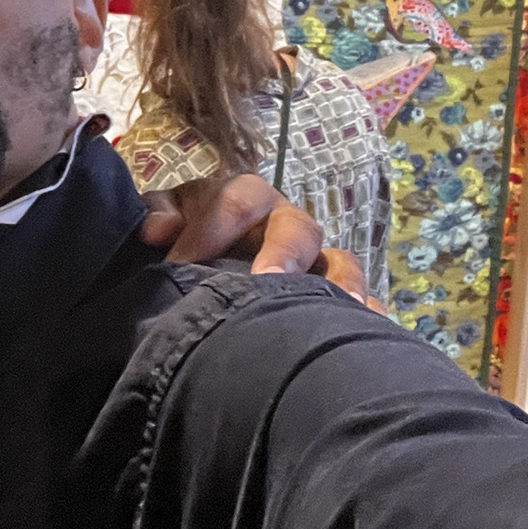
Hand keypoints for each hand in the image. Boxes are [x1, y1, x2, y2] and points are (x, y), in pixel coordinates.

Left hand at [139, 174, 366, 299]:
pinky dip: (367, 315)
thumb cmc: (178, 242)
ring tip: (333, 309)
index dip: (210, 226)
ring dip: (338, 284)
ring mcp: (311, 263)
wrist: (190, 275)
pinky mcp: (328, 297)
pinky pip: (357, 304)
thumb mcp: (161, 222)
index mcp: (240, 201)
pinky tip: (371, 330)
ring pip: (338, 263)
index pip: (236, 198)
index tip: (180, 264)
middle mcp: (281, 226)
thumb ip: (156, 216)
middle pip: (296, 227)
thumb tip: (156, 229)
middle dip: (284, 252)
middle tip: (267, 280)